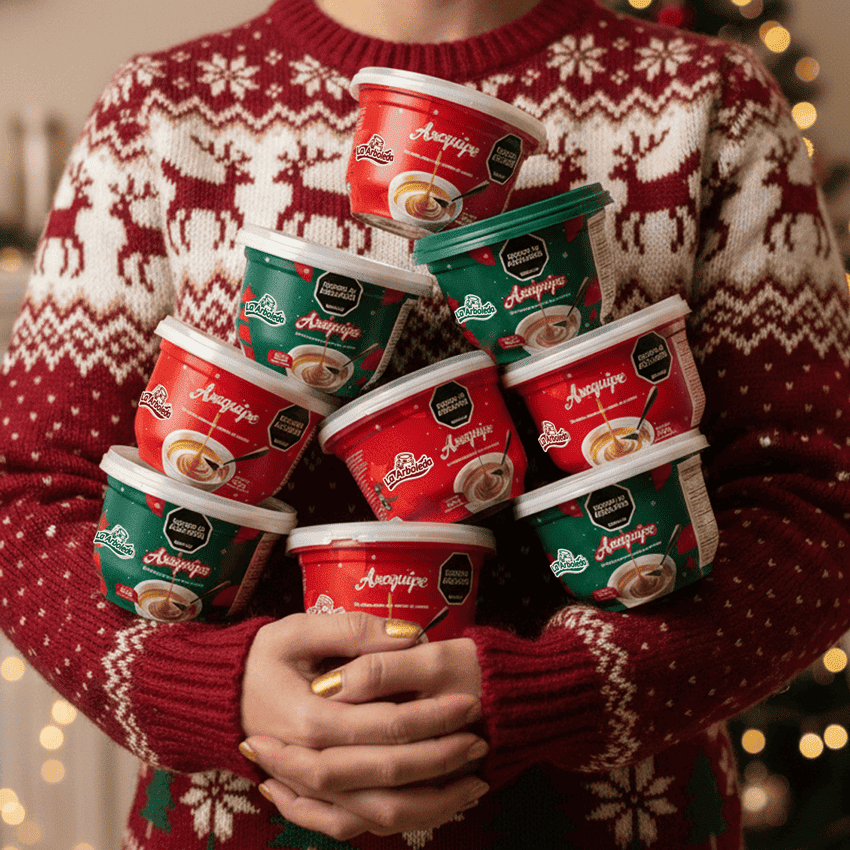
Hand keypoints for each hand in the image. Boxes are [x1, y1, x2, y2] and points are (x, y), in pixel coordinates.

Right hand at [240, 612, 488, 839]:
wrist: (220, 698)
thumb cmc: (261, 659)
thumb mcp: (298, 630)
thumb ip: (353, 631)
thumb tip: (409, 636)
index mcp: (309, 720)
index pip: (385, 726)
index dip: (432, 717)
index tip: (469, 703)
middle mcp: (311, 765)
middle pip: (387, 777)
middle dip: (441, 761)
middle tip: (480, 742)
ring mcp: (310, 792)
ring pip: (378, 816)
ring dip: (431, 804)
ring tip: (474, 784)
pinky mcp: (312, 803)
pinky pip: (358, 827)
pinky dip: (399, 824)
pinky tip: (435, 808)